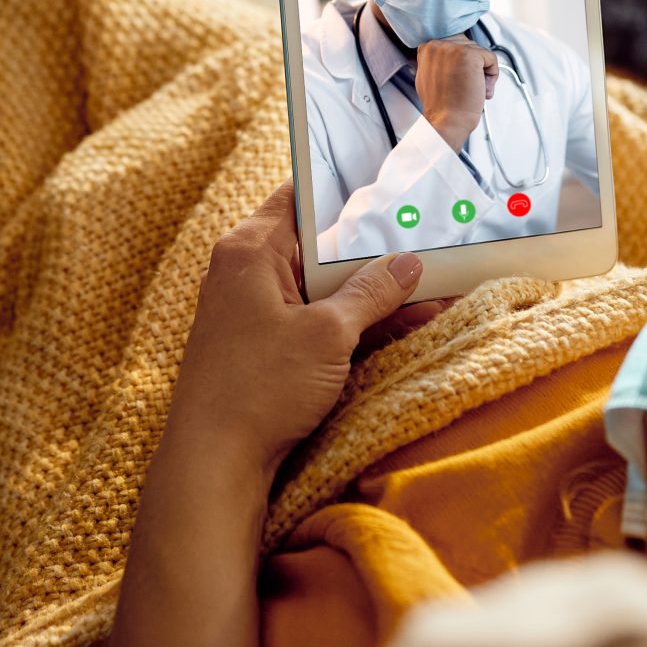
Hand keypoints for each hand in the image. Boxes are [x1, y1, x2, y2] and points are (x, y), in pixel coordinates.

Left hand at [164, 184, 423, 481]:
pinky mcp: (265, 346)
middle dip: (374, 250)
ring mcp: (255, 311)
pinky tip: (404, 325)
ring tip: (433, 288)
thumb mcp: (327, 334)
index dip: (347, 190)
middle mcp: (247, 272)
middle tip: (427, 240)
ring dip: (373, 293)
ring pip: (323, 288)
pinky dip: (355, 323)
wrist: (214, 461)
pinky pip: (317, 320)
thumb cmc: (258, 388)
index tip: (392, 185)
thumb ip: (371, 293)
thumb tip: (407, 263)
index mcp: (250, 249)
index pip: (301, 196)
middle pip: (319, 245)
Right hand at [414, 38, 498, 147]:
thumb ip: (439, 61)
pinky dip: (492, 74)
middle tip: (468, 86)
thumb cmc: (441, 105)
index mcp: (427, 48)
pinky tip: (481, 87)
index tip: (461, 78)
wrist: (447, 120)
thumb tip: (454, 56)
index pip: (456, 44)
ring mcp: (453, 49)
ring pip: (480, 52)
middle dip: (474, 67)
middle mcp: (438, 45)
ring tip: (473, 88)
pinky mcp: (469, 55)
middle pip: (469, 46)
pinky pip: (491, 58)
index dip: (463, 64)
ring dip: (482, 71)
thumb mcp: (430, 76)